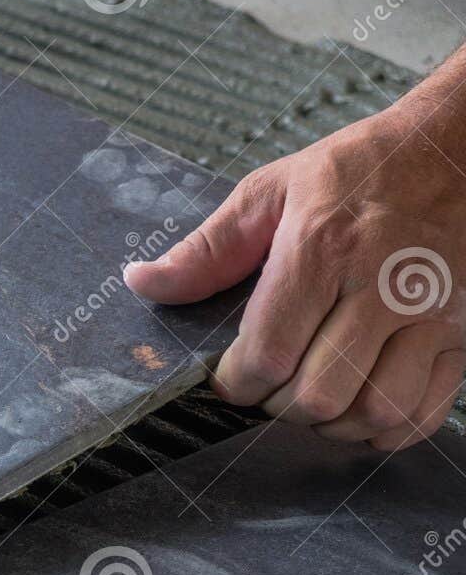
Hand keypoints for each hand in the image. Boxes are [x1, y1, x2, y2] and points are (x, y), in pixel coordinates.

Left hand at [124, 49, 465, 450]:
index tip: (228, 380)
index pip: (268, 352)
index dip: (236, 383)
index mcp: (323, 245)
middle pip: (318, 393)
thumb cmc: (364, 167)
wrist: (464, 145)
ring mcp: (434, 312)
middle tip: (269, 389)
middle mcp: (383, 284)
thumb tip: (141, 283)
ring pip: (374, 411)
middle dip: (278, 407)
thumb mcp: (275, 189)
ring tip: (312, 400)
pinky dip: (385, 429)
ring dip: (331, 424)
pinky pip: (424, 412)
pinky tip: (360, 408)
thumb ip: (209, 247)